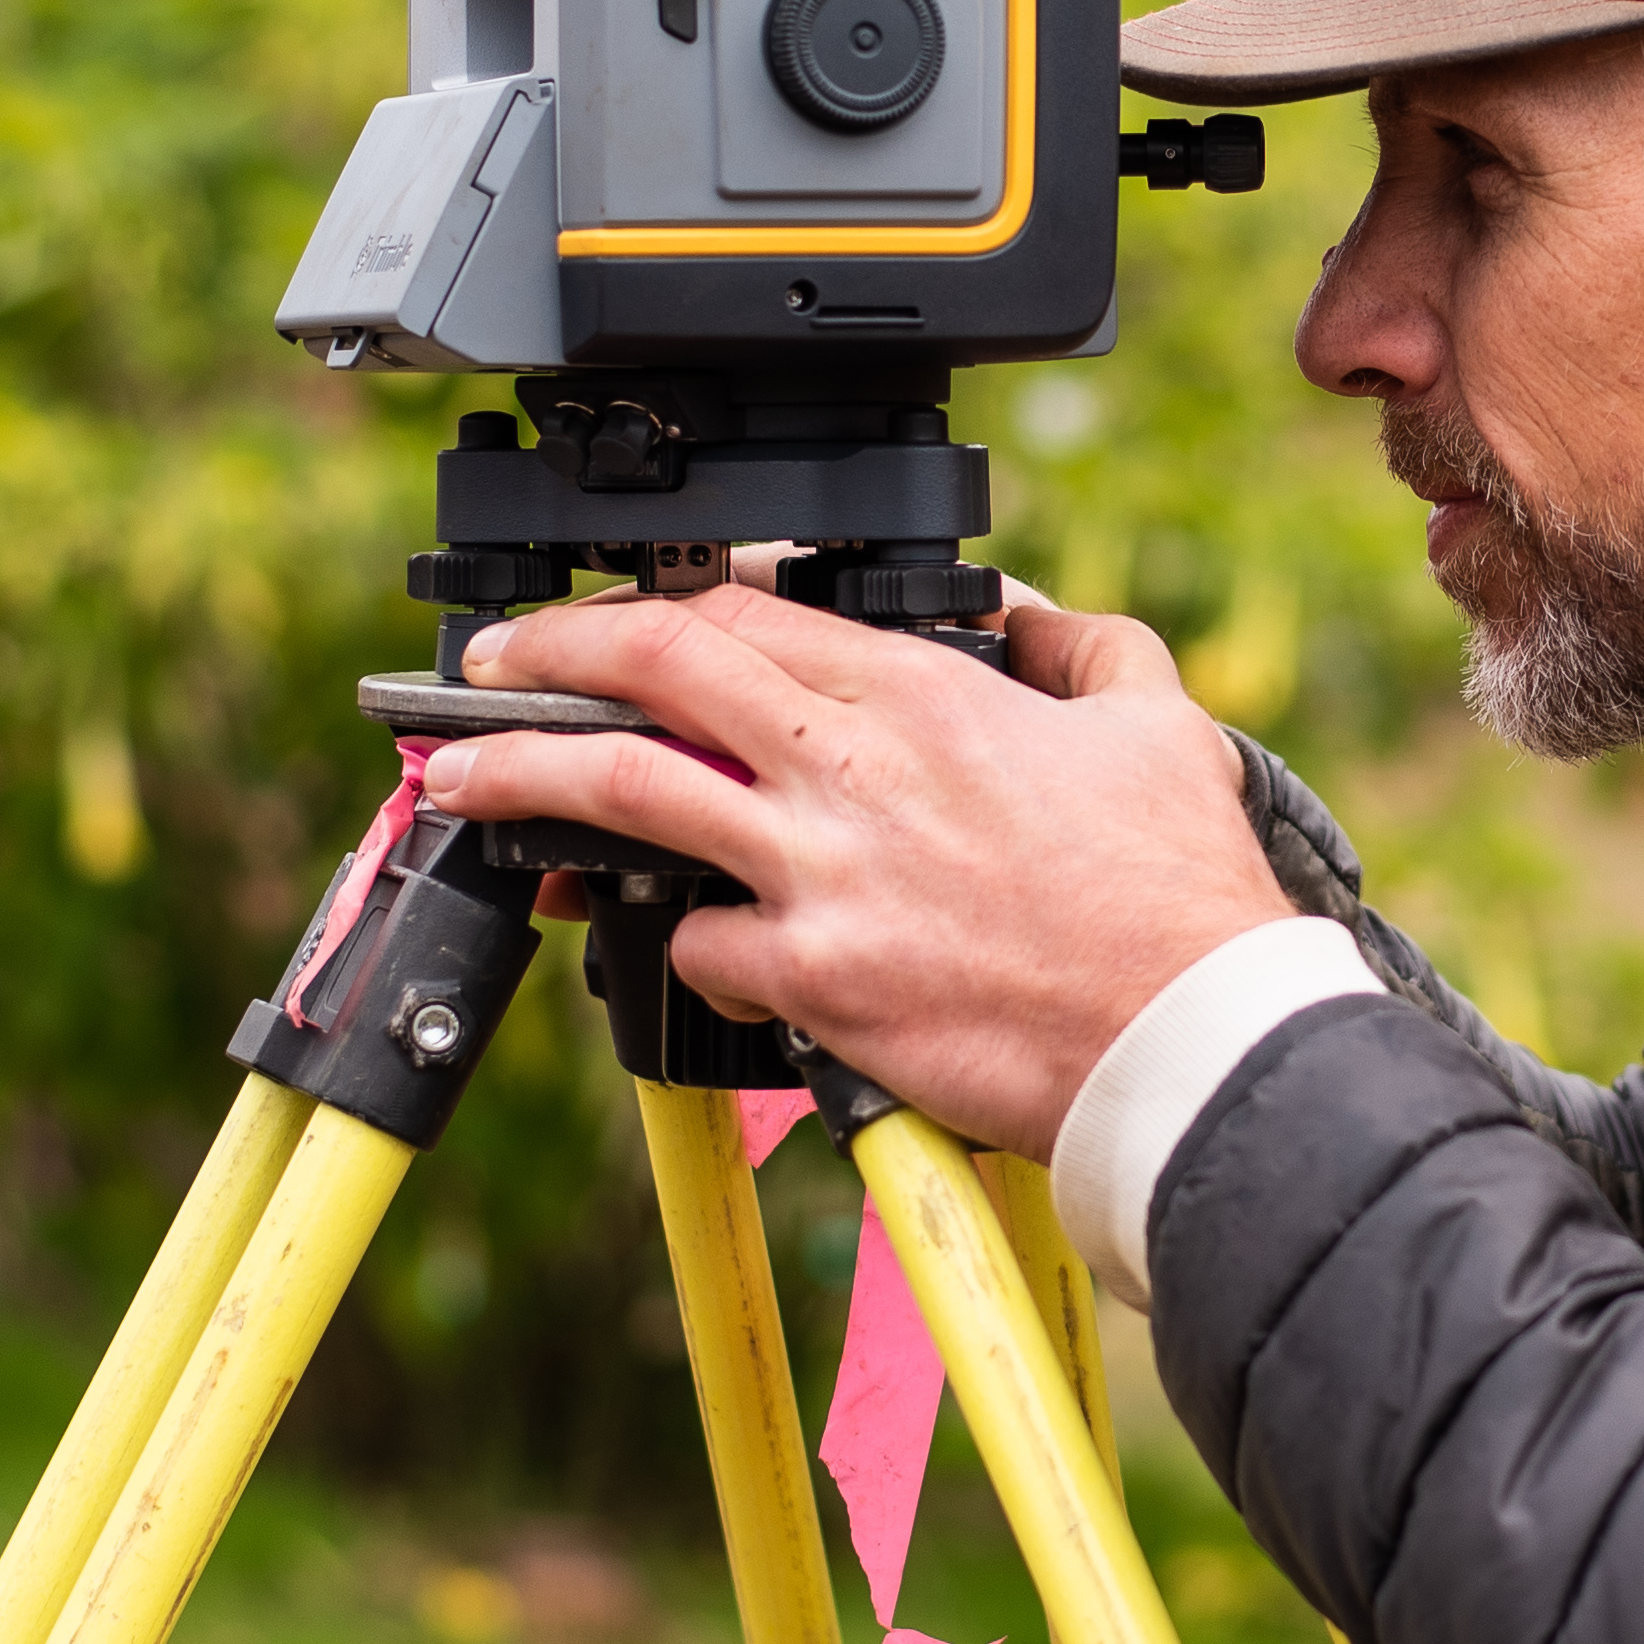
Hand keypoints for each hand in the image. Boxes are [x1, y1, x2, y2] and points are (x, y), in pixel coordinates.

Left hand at [405, 585, 1291, 1151]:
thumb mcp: (1155, 721)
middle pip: (656, 672)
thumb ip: (1081, 645)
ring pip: (627, 795)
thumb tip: (1029, 615)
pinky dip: (682, 940)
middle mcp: (854, 770)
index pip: (746, 613)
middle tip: (490, 665)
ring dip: (521, 777)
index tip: (612, 616)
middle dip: (546, 655)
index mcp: (926, 695)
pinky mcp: (816, 980)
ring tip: (458, 777)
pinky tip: (678, 940)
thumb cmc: (1178, 898)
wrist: (1185, 1039)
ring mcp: (822, 877)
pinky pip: (701, 945)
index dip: (654, 604)